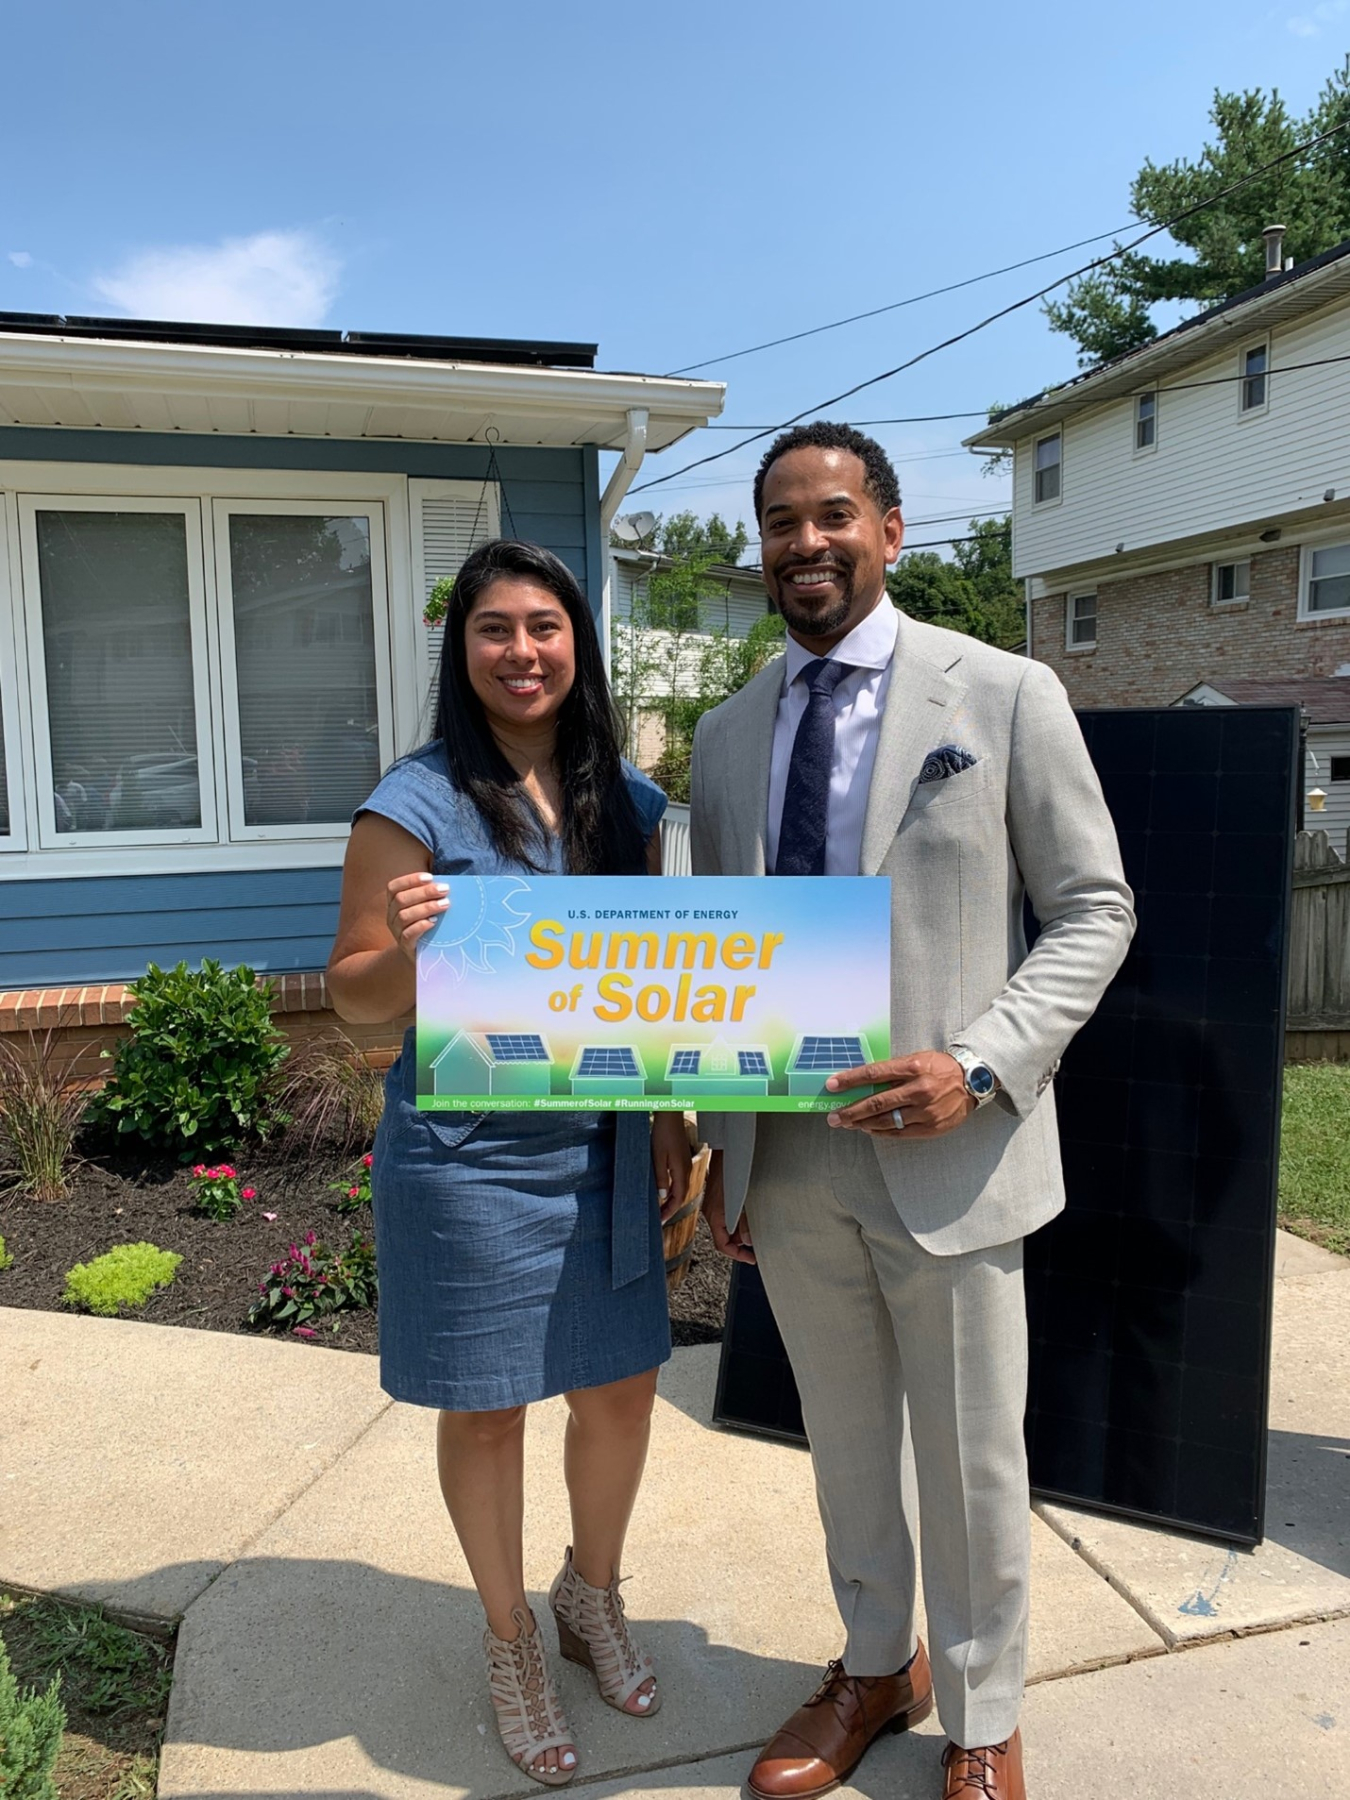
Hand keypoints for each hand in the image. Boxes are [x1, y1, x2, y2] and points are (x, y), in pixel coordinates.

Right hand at [385, 872, 448, 964]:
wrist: (420, 953)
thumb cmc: (425, 924)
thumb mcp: (423, 907)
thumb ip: (430, 895)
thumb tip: (446, 883)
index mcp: (393, 903)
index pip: (393, 887)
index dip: (409, 880)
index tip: (429, 877)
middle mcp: (391, 916)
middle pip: (401, 899)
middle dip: (424, 892)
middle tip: (444, 890)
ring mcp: (396, 931)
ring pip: (404, 916)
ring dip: (426, 908)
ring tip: (445, 904)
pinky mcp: (405, 945)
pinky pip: (408, 934)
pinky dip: (421, 926)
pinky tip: (434, 921)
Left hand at [651, 1113, 691, 1221]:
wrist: (670, 1116)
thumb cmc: (663, 1134)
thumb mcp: (658, 1158)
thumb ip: (660, 1178)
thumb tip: (662, 1196)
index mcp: (681, 1172)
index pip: (678, 1199)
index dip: (669, 1211)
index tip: (660, 1221)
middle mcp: (686, 1170)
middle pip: (681, 1195)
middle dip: (671, 1208)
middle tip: (659, 1218)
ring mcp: (685, 1164)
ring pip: (680, 1188)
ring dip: (672, 1199)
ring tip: (661, 1208)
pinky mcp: (682, 1159)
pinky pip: (679, 1179)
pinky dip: (672, 1189)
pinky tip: (664, 1190)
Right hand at [702, 1152, 755, 1263]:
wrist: (726, 1154)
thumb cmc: (733, 1173)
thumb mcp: (743, 1201)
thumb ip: (746, 1222)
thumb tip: (749, 1241)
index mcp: (716, 1216)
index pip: (723, 1245)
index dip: (738, 1255)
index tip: (752, 1258)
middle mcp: (711, 1214)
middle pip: (724, 1238)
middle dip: (740, 1244)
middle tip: (757, 1244)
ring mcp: (713, 1207)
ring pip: (726, 1228)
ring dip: (740, 1232)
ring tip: (756, 1229)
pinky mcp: (717, 1200)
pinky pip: (726, 1218)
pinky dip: (737, 1222)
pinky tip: (749, 1216)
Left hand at [825, 1051, 973, 1139]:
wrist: (973, 1080)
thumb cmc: (939, 1068)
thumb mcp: (917, 1060)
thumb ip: (892, 1071)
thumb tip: (862, 1082)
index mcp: (913, 1067)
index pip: (874, 1073)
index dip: (850, 1080)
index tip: (831, 1085)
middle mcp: (919, 1089)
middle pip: (876, 1102)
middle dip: (850, 1111)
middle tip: (833, 1117)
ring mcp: (925, 1111)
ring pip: (885, 1121)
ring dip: (862, 1124)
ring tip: (847, 1124)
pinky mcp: (931, 1127)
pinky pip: (899, 1132)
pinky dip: (881, 1132)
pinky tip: (868, 1129)